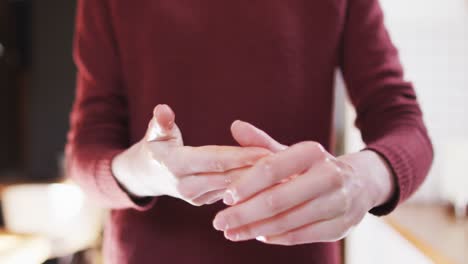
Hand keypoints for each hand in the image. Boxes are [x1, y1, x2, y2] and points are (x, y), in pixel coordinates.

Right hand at [111, 105, 270, 205]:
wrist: (149, 175)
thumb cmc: (156, 147)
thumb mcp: (155, 133)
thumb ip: (161, 122)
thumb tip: (163, 110)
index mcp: (175, 165)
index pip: (214, 160)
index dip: (239, 156)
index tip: (265, 151)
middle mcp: (186, 186)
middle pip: (227, 177)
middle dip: (255, 171)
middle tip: (284, 164)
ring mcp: (195, 198)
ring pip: (231, 189)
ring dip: (256, 183)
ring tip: (284, 175)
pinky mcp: (203, 203)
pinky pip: (230, 195)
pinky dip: (249, 189)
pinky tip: (271, 183)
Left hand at [212, 121, 393, 244]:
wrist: (360, 183)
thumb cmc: (314, 167)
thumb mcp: (291, 152)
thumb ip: (262, 143)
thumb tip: (235, 126)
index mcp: (312, 153)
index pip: (272, 168)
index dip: (246, 184)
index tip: (225, 197)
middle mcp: (329, 176)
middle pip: (277, 199)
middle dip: (244, 213)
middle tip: (219, 222)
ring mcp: (337, 203)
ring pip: (287, 221)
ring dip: (255, 229)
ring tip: (232, 232)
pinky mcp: (340, 227)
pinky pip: (301, 236)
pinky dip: (276, 237)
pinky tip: (258, 235)